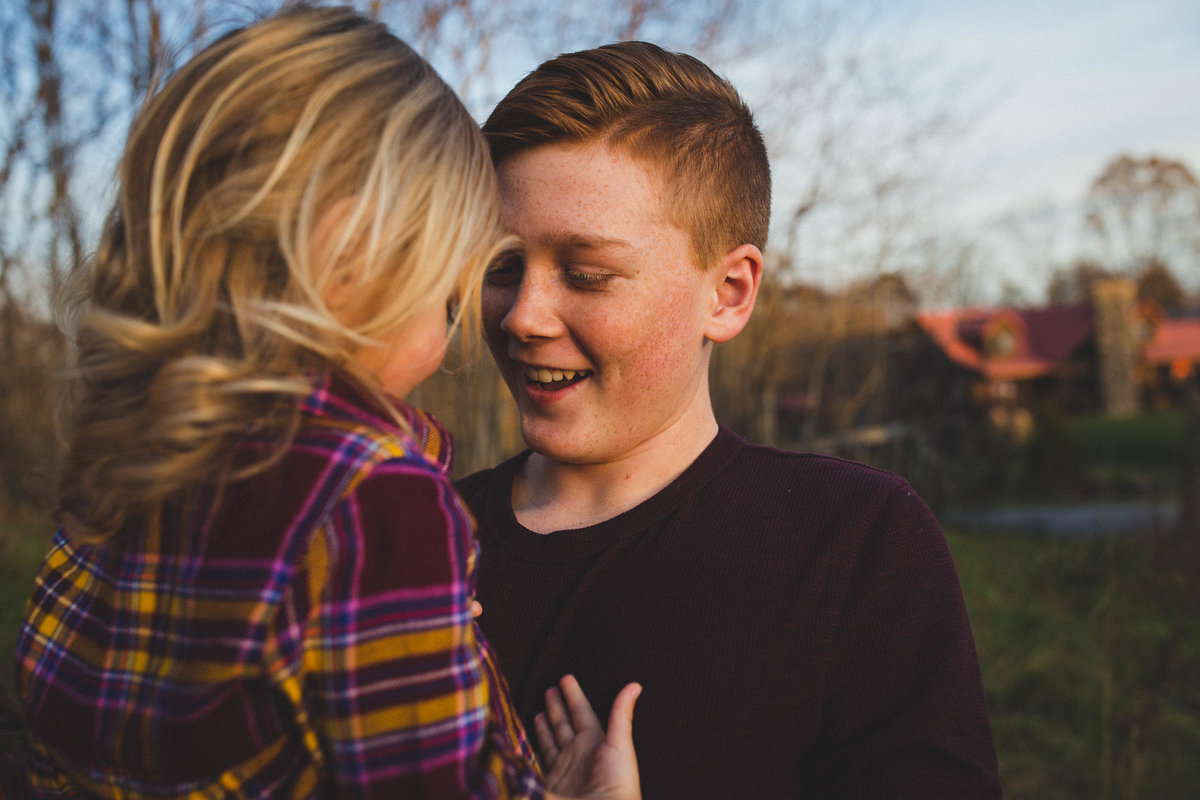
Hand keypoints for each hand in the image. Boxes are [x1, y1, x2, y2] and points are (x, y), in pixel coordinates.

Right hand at [538, 676, 641, 799]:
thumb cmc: (618, 785)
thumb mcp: (619, 745)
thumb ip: (621, 714)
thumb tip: (635, 684)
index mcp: (594, 741)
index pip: (580, 712)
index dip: (573, 695)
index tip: (565, 678)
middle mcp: (577, 754)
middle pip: (564, 725)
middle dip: (557, 707)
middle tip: (549, 688)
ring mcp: (563, 771)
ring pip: (551, 743)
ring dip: (545, 727)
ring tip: (538, 711)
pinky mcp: (550, 785)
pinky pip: (538, 763)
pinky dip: (531, 752)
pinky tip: (524, 743)